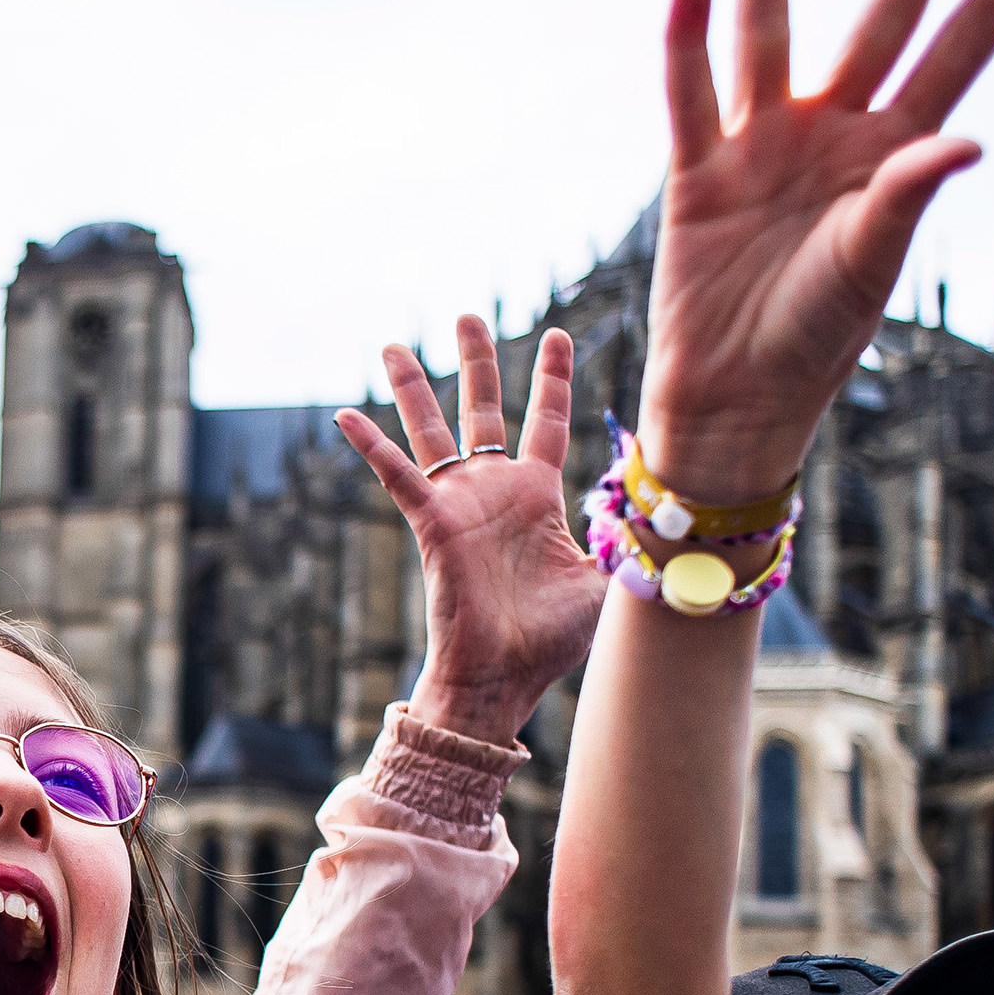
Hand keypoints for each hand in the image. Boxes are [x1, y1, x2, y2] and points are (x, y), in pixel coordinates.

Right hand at [335, 322, 594, 740]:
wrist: (505, 678)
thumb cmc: (552, 640)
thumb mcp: (606, 577)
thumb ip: (621, 533)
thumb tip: (648, 503)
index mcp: (537, 496)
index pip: (545, 421)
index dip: (552, 378)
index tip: (557, 334)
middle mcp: (494, 491)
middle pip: (483, 410)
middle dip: (477, 362)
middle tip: (467, 316)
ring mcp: (460, 505)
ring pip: (433, 431)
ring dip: (414, 388)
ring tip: (395, 344)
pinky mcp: (433, 525)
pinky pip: (398, 477)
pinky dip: (372, 447)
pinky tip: (345, 414)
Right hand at [635, 0, 993, 502]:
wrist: (734, 403)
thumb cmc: (812, 341)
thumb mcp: (868, 268)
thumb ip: (905, 198)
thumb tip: (966, 141)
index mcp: (893, 156)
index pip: (956, 52)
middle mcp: (832, 133)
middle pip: (884, 21)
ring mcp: (762, 146)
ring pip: (770, 32)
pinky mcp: (697, 174)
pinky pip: (691, 97)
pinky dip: (686, 43)